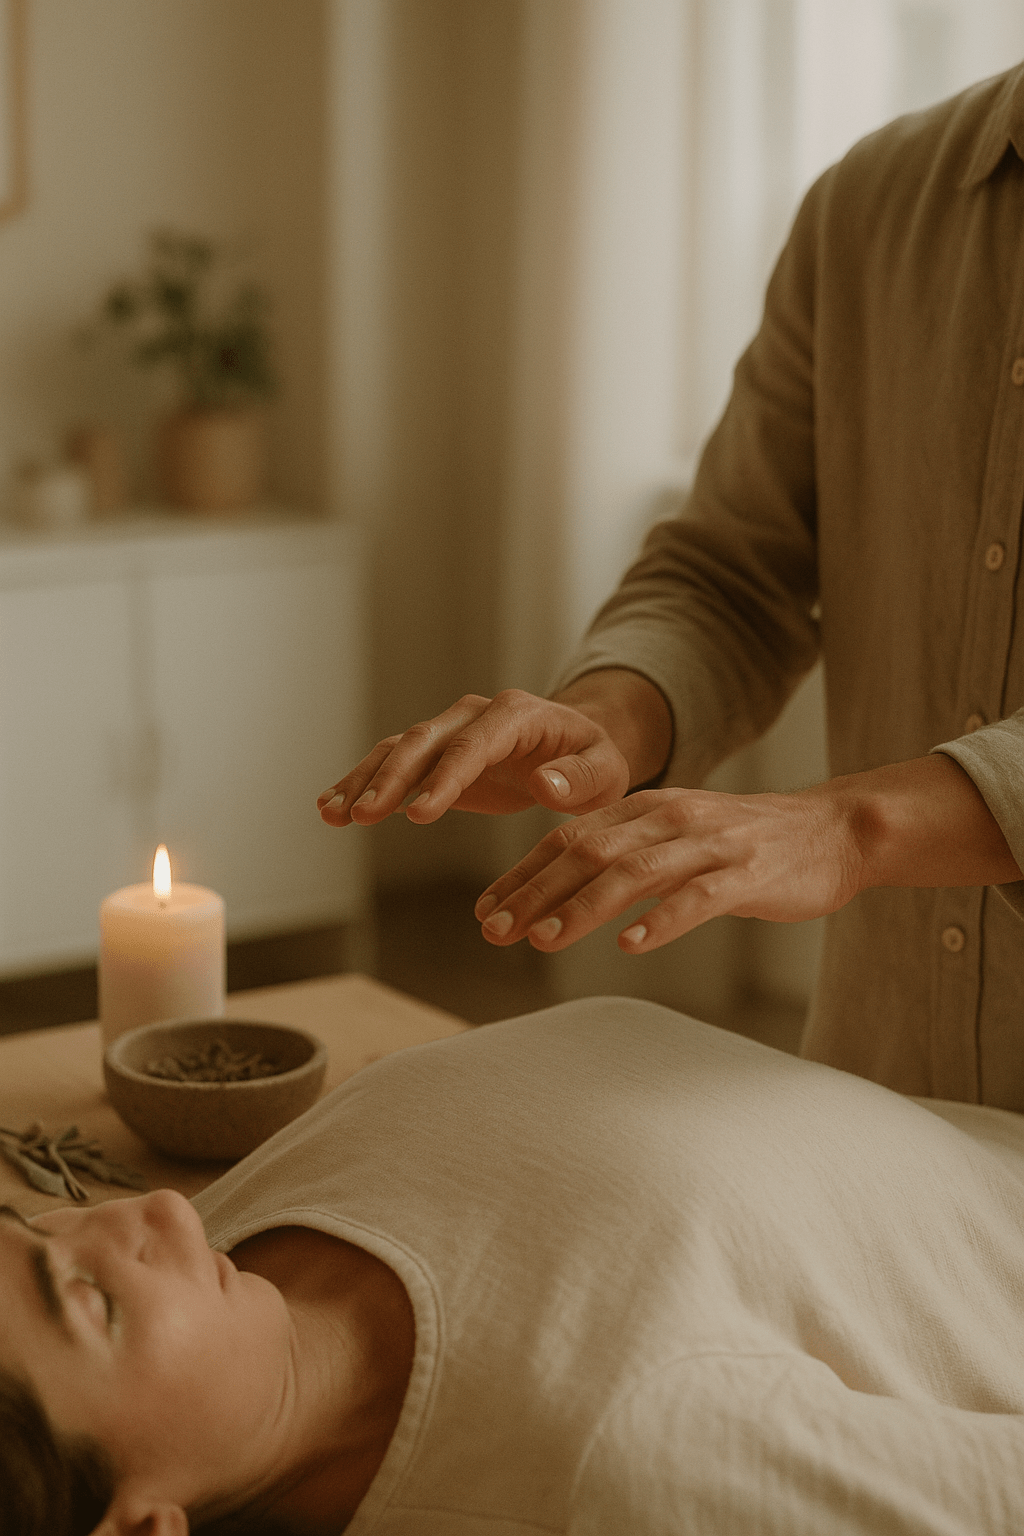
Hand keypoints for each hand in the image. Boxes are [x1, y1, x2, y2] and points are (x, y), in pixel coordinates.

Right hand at [316, 690, 632, 825]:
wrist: (578, 747)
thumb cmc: (595, 759)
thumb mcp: (605, 770)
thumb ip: (578, 778)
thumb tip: (544, 785)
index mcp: (516, 714)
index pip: (474, 744)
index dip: (445, 777)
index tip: (421, 814)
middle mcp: (475, 715)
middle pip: (424, 742)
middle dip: (390, 778)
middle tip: (362, 815)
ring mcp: (450, 732)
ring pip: (399, 750)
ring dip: (364, 780)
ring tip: (333, 813)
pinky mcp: (435, 755)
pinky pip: (394, 765)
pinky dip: (364, 784)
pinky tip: (334, 808)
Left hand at [474, 784, 862, 952]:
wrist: (834, 830)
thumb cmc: (749, 844)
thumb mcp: (678, 837)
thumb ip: (628, 856)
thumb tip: (566, 891)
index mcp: (647, 808)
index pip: (570, 839)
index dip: (523, 874)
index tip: (485, 909)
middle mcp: (670, 819)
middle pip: (588, 854)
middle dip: (534, 893)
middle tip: (494, 930)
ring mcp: (708, 845)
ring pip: (632, 873)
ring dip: (582, 908)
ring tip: (543, 940)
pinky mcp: (746, 874)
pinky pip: (697, 898)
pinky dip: (661, 920)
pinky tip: (631, 945)